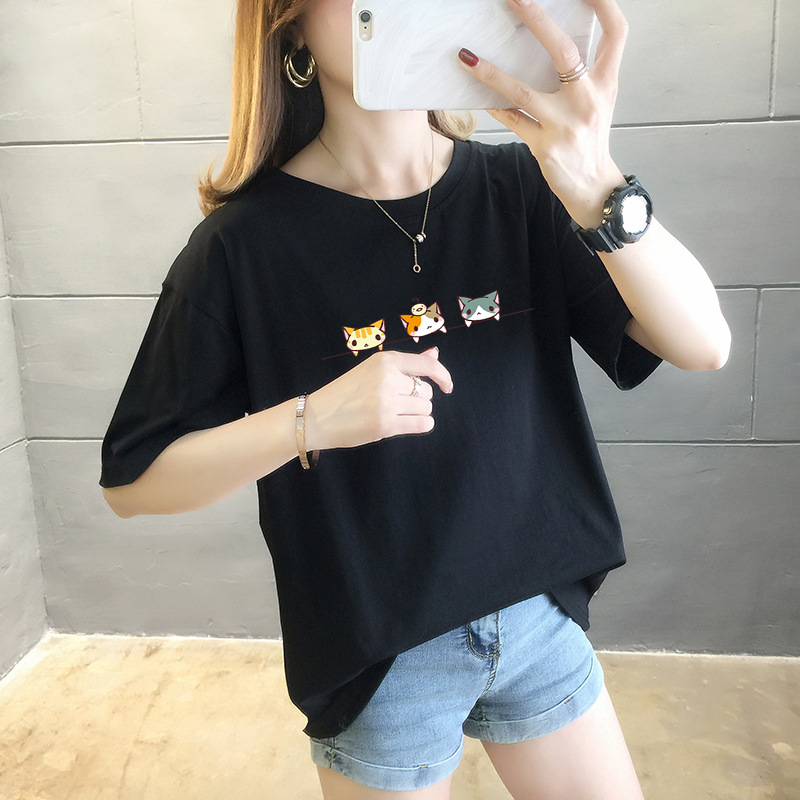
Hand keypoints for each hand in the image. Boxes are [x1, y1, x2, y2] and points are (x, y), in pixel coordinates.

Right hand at [304, 347, 453, 451]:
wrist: (317, 416)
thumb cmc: (346, 393)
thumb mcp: (373, 371)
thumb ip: (407, 364)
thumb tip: (434, 353)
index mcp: (384, 360)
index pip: (426, 365)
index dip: (443, 376)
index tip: (447, 387)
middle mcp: (387, 378)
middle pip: (425, 391)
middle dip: (417, 399)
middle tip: (394, 404)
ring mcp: (386, 401)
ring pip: (425, 408)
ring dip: (417, 414)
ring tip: (394, 414)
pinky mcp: (385, 423)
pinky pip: (423, 424)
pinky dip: (420, 425)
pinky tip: (405, 424)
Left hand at [458, 0, 627, 227]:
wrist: (593, 186)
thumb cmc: (590, 138)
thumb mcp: (598, 101)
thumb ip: (583, 72)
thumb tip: (548, 39)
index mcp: (606, 83)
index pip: (616, 33)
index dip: (604, 3)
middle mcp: (588, 100)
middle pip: (563, 51)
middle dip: (536, 19)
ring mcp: (564, 124)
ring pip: (523, 91)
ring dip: (491, 72)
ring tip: (466, 56)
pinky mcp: (544, 146)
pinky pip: (512, 120)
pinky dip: (493, 105)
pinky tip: (475, 92)